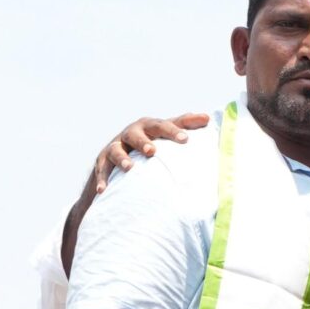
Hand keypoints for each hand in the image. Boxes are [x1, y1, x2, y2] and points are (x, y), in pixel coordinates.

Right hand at [87, 112, 208, 200]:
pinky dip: (102, 179)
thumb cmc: (151, 143)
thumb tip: (208, 118)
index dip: (173, 131)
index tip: (186, 140)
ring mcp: (114, 146)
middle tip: (152, 151)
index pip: (162, 125)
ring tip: (129, 168)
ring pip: (115, 150)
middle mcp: (130, 133)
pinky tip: (104, 190)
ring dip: (121, 158)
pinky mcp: (102, 162)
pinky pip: (101, 170)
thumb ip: (185, 125)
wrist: (120, 155)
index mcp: (148, 126)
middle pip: (135, 134)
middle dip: (143, 141)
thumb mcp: (166, 133)